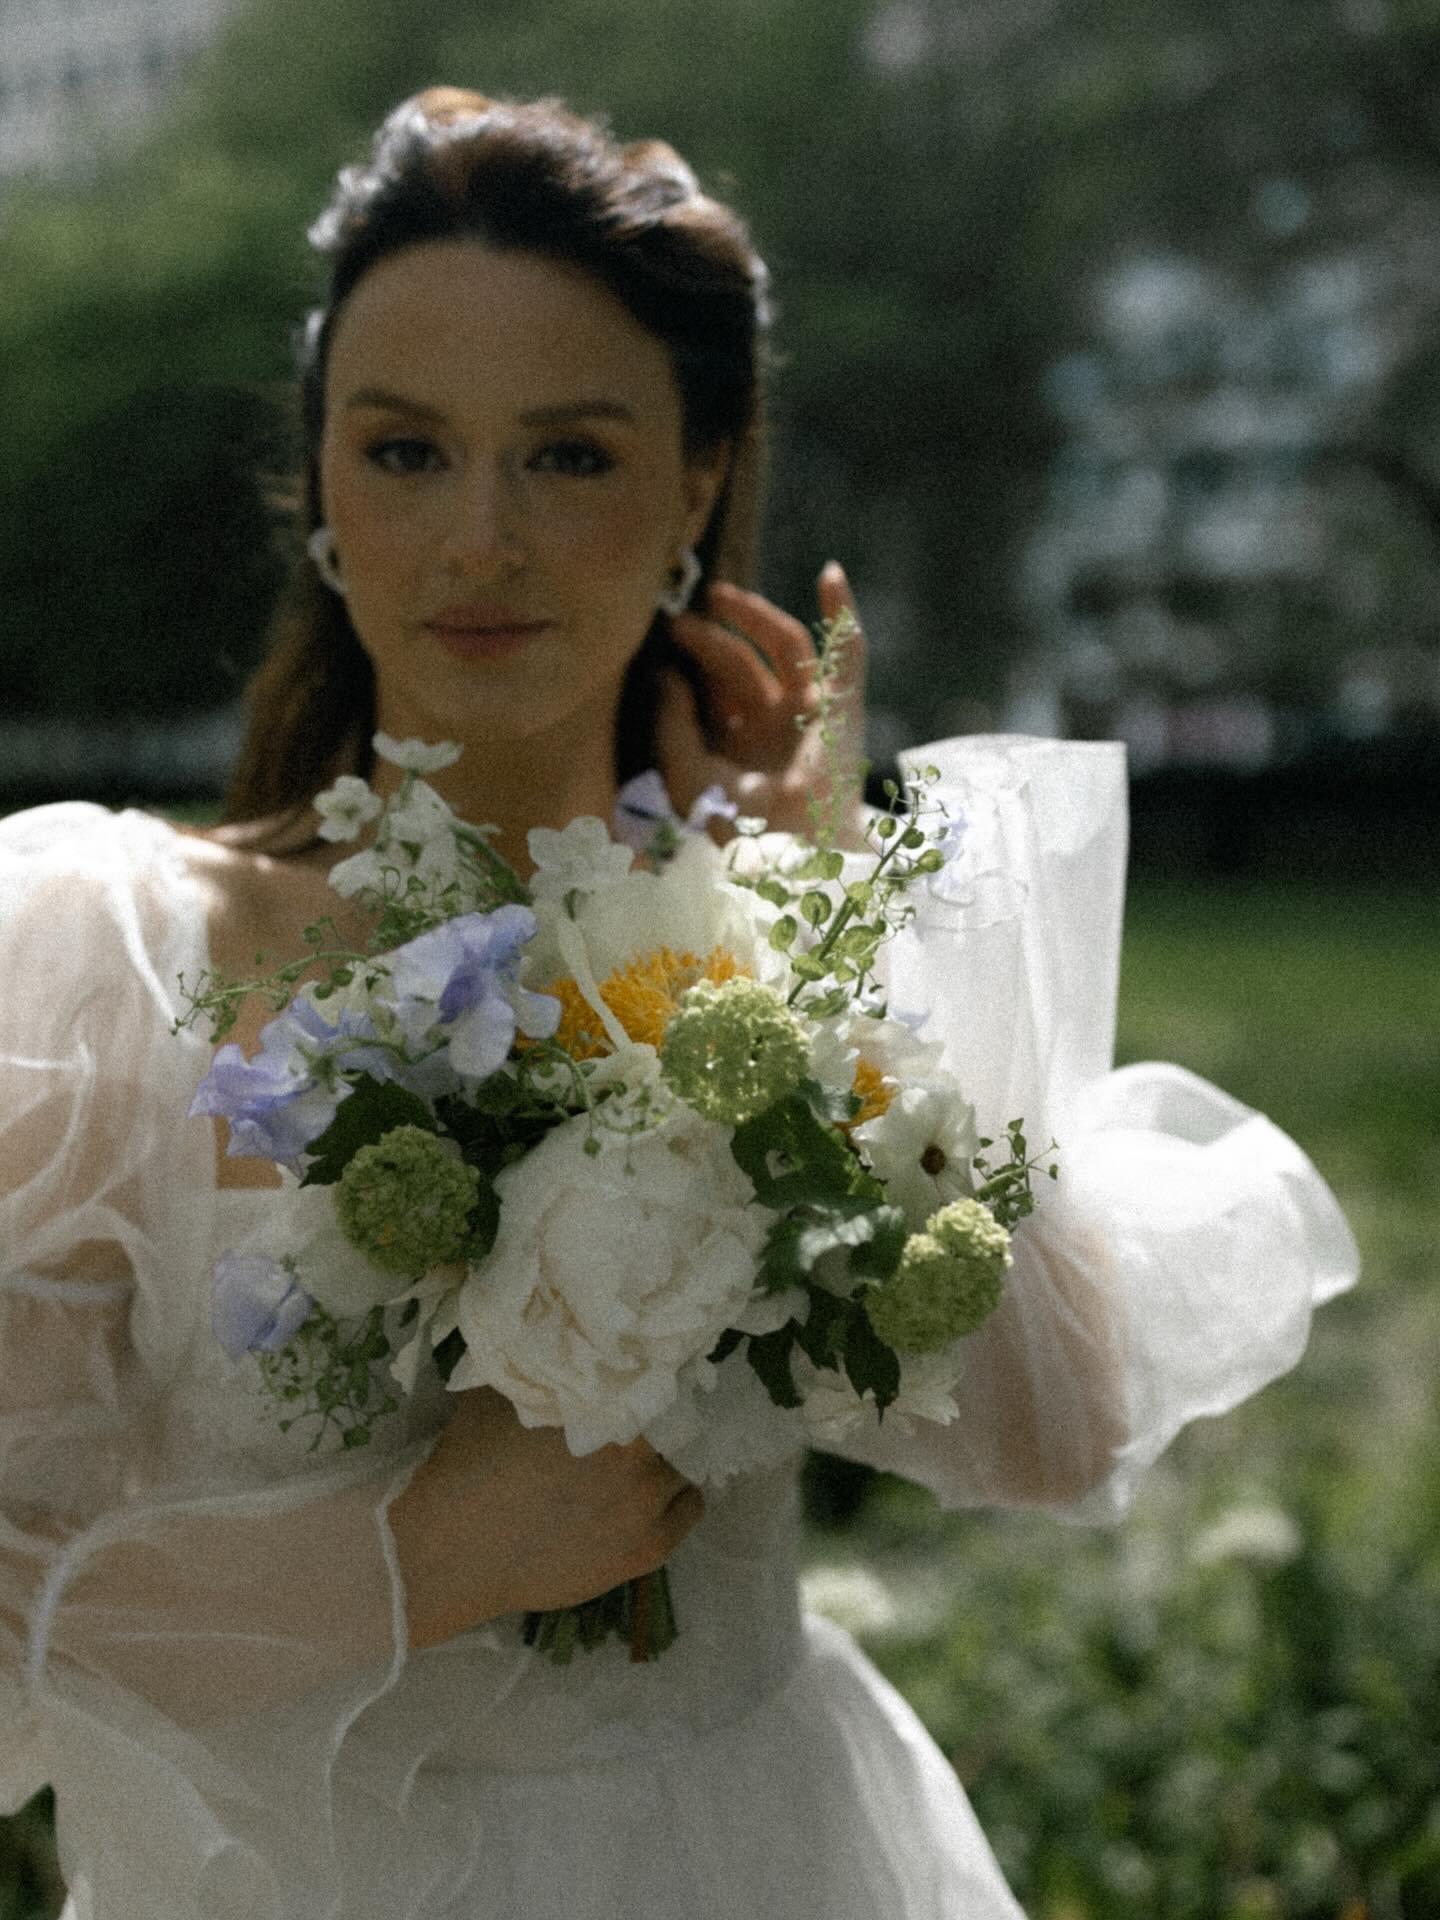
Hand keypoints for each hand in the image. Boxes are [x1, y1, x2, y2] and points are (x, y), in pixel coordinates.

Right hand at [389, 1387, 704, 1648]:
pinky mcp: (647, 1550)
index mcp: (609, 1405)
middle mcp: (641, 1453)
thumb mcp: (504, 1390)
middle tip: (633, 1421)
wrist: (451, 1551)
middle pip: (674, 1419)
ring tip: (635, 1462)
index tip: (637, 1373)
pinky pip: (688, 1509)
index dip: (647, 1371)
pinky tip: (650, 1493)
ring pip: (682, 1464)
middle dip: (654, 1417)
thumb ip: (550, 1366)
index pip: (657, 1374)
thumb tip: (570, 1340)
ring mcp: (647, 1505)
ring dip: (664, 1459)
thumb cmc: (470, 1463)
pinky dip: (674, 1497)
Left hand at [656, 561, 867, 845]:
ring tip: (721, 595)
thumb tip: (667, 672)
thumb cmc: (744, 828)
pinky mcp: (842, 704)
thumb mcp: (689, 775)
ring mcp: (811, 710)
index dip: (690, 661)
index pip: (716, 687)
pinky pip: (848, 650)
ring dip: (755, 615)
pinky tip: (829, 574)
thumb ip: (673, 724)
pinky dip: (842, 613)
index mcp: (742, 744)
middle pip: (742, 663)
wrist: (796, 852)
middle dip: (711, 638)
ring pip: (783, 648)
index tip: (662, 640)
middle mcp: (776, 723)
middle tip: (680, 620)